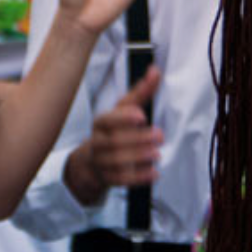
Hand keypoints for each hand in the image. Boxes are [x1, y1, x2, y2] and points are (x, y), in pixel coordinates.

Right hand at [66, 67, 163, 202]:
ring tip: (157, 154)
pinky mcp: (108, 178)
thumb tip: (155, 71)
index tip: (141, 116)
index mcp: (101, 123)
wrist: (92, 161)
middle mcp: (98, 141)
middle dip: (138, 139)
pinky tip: (154, 173)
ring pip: (116, 162)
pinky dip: (138, 177)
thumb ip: (141, 92)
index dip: (124, 118)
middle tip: (159, 135)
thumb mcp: (124, 109)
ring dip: (138, 158)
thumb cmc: (113, 130)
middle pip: (114, 142)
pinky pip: (121, 180)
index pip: (108, 120)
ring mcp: (101, 161)